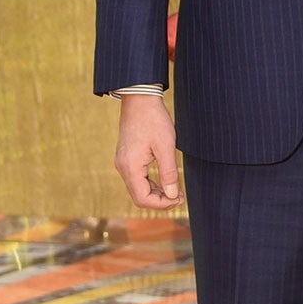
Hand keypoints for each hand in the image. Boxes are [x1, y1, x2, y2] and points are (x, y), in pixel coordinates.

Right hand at [115, 94, 182, 208]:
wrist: (139, 99)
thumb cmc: (153, 120)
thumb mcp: (166, 147)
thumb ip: (169, 173)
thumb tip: (172, 195)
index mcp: (130, 167)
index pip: (143, 199)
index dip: (162, 204)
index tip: (179, 198)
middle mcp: (123, 167)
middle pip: (139, 197)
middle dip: (160, 201)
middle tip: (179, 197)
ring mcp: (123, 163)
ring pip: (138, 188)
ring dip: (156, 193)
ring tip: (175, 190)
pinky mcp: (127, 158)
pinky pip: (138, 178)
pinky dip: (151, 183)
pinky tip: (166, 181)